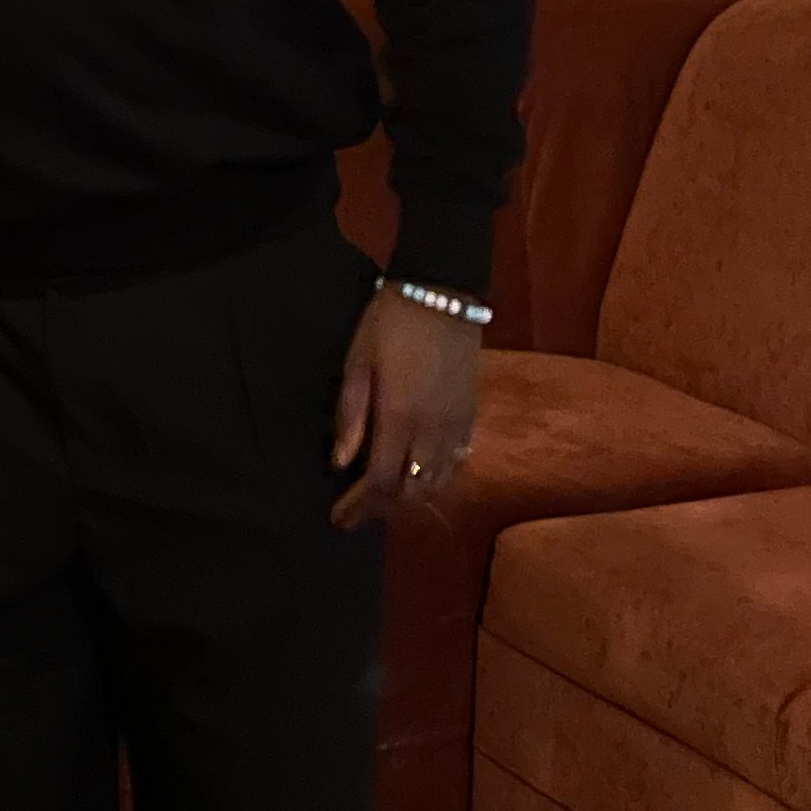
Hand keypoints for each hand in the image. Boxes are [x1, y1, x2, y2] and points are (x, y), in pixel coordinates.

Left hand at [330, 289, 482, 530]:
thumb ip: (351, 416)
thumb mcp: (358, 362)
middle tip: (355, 513)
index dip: (359, 506)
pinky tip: (416, 476)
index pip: (381, 480)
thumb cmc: (390, 321)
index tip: (338, 518)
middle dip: (382, 509)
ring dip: (409, 497)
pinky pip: (455, 464)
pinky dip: (434, 479)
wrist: (443, 292)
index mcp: (401, 417)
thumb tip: (341, 464)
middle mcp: (434, 430)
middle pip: (411, 491)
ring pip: (437, 482)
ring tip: (382, 500)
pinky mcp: (471, 415)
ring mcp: (457, 424)